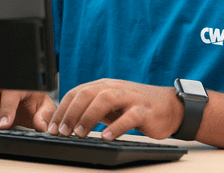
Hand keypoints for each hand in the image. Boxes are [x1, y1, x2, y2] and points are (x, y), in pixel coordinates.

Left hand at [48, 79, 182, 140]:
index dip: (62, 110)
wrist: (170, 106)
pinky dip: (116, 127)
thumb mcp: (111, 105)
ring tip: (79, 134)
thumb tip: (65, 122)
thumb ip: (91, 108)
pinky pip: (129, 116)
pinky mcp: (144, 110)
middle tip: (62, 132)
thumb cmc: (137, 106)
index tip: (52, 127)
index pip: (77, 92)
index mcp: (104, 86)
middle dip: (71, 113)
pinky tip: (106, 137)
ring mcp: (131, 98)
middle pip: (87, 94)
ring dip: (88, 117)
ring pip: (105, 100)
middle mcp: (116, 88)